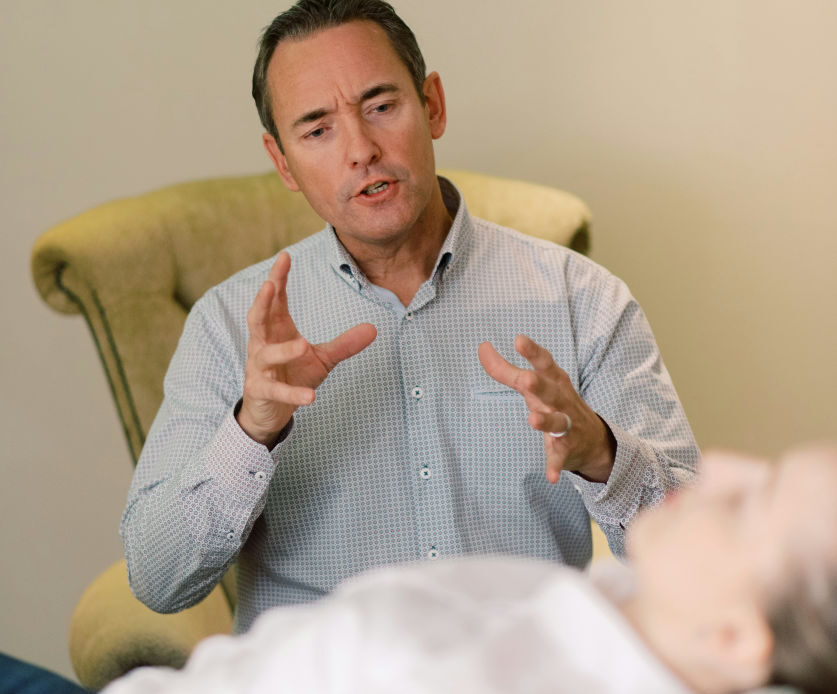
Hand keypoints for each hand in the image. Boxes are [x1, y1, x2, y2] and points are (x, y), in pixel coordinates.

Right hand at [238, 252, 376, 445]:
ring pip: (266, 354)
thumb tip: (373, 328)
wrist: (271, 411)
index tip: (285, 256)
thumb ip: (344, 344)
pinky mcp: (260, 391)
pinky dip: (293, 393)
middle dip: (262, 301)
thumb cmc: (293, 375)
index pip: (275, 300)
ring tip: (302, 345)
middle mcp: (262, 344)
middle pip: (257, 318)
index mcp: (276, 330)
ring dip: (283, 350)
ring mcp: (259, 368)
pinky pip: (276, 391)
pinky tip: (311, 396)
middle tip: (270, 284)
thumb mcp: (322, 358)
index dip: (278, 278)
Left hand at [478, 335, 615, 483]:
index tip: (519, 339)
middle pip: (550, 391)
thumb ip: (506, 369)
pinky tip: (551, 477)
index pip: (544, 363)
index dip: (533, 352)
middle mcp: (561, 401)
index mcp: (554, 381)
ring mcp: (566, 425)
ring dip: (546, 422)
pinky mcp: (566, 449)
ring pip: (557, 422)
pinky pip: (559, 458)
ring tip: (532, 420)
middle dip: (539, 385)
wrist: (594, 440)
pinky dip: (555, 467)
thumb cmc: (555, 402)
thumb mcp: (534, 384)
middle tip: (526, 379)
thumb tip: (482, 347)